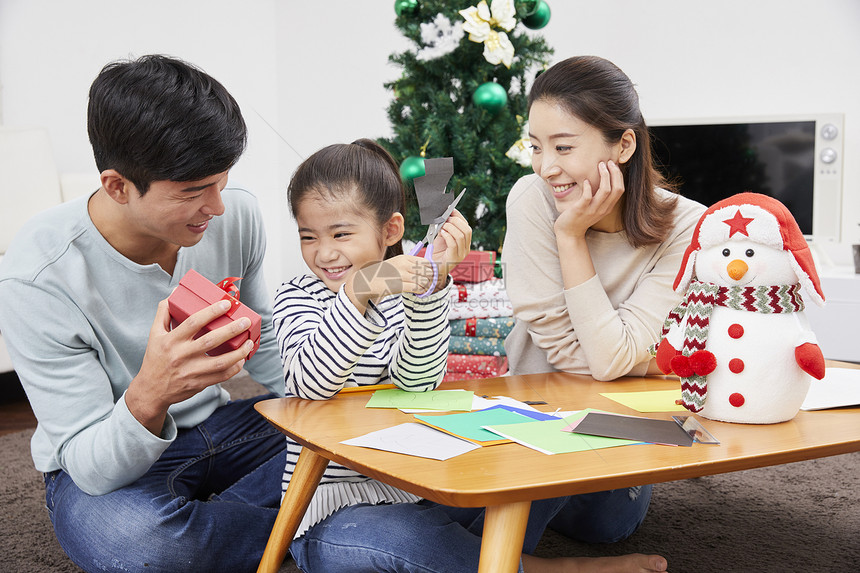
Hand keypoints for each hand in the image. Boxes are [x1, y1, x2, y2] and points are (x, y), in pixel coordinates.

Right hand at [126, 298, 253, 434]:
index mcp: (171, 340)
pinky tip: (241, 359)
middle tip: (245, 322)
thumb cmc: (155, 358)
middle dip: (231, 330)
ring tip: (249, 342)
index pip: (193, 322)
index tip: (226, 304)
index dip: (211, 312)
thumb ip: (164, 313)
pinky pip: (221, 376)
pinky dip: (234, 368)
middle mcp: (181, 355)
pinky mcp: (198, 383)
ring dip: (238, 352)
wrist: (151, 391)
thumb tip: (174, 293)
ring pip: (220, 362)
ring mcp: (191, 371)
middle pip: (211, 340)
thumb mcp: (154, 334)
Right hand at [346, 255, 435, 311]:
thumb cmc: (385, 273)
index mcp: (404, 258)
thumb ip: (411, 264)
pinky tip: (419, 291)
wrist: (369, 281)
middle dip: (430, 279)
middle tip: (429, 283)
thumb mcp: (398, 263)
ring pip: (424, 280)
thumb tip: (428, 268)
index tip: (430, 275)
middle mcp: (404, 265)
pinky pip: (417, 288)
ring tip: (424, 288)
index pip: (426, 262)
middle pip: (427, 271)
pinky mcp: (399, 286)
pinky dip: (421, 291)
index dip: (431, 270)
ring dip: (426, 286)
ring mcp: (401, 275)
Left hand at [430, 208, 472, 284]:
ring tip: (442, 226)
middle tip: (445, 219)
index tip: (450, 210)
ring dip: (451, 227)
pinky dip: (447, 235)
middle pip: (467, 229)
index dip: (459, 217)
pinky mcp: (455, 258)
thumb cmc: (438, 253)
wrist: (434, 269)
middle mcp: (466, 248)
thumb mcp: (442, 238)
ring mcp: (462, 254)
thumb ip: (445, 228)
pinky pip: (454, 243)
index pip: (467, 226)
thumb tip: (443, 216)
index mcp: (465, 242)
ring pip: (462, 235)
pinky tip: (442, 233)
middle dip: (456, 221)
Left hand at [553, 160, 624, 239]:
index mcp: (607, 207)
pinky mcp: (580, 210)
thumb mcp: (594, 207)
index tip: (614, 165)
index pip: (620, 190)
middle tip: (609, 162)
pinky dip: (588, 187)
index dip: (619, 176)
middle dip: (614, 173)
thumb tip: (602, 179)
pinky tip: (585, 180)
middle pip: (616, 189)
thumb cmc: (580, 217)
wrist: (569, 233)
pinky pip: (587, 197)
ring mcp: (592, 210)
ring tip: (600, 165)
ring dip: (604, 176)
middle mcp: (603, 209)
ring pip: (605, 191)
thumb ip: (599, 197)